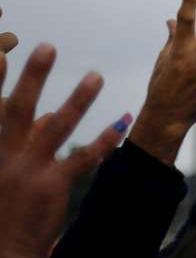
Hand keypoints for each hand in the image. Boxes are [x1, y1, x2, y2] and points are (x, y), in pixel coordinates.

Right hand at [0, 47, 128, 257]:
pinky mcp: (53, 187)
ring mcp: (30, 171)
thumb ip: (20, 143)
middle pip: (18, 110)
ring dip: (77, 100)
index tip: (2, 52)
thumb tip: (46, 117)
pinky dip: (103, 140)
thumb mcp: (1, 173)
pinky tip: (122, 123)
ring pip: (57, 128)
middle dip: (32, 77)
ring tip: (96, 76)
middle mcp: (6, 157)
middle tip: (47, 46)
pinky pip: (82, 159)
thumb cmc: (0, 211)